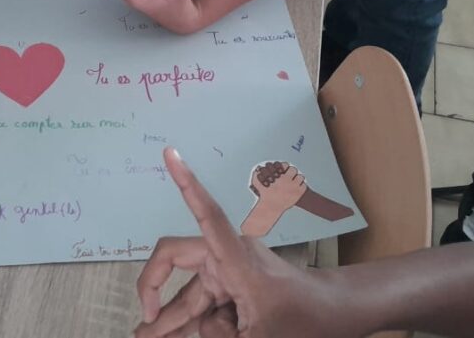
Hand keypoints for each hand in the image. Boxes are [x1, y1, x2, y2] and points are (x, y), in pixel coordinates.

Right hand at [134, 148, 333, 337]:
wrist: (332, 314)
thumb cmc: (307, 317)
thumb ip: (221, 335)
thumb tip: (194, 329)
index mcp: (238, 260)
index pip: (208, 214)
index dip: (187, 184)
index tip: (171, 153)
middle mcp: (226, 259)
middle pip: (175, 264)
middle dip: (153, 294)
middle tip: (141, 330)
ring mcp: (226, 274)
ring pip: (187, 296)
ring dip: (170, 322)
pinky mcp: (229, 288)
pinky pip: (201, 306)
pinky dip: (188, 325)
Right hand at [251, 162, 306, 210]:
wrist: (271, 207)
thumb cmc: (263, 195)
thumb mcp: (257, 183)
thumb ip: (257, 174)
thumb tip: (258, 167)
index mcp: (279, 175)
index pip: (285, 164)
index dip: (285, 166)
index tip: (284, 170)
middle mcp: (287, 179)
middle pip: (294, 169)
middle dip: (292, 171)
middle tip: (290, 175)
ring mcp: (294, 186)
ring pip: (300, 176)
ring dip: (298, 178)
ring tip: (295, 182)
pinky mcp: (298, 193)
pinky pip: (303, 186)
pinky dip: (301, 186)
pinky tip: (297, 188)